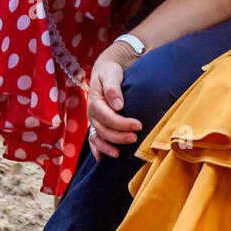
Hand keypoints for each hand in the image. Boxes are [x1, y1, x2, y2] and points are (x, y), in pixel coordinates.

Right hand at [86, 40, 141, 159]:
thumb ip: (113, 88)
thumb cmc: (110, 72)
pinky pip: (94, 140)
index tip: (138, 125)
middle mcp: (92, 113)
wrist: (106, 71)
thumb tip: (118, 105)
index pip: (108, 116)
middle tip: (136, 138)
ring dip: (108, 147)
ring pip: (98, 138)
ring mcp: (93, 120)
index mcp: (95, 101)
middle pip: (103, 130)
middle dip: (119, 136)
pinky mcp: (97, 124)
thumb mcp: (111, 74)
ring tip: (120, 154)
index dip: (122, 123)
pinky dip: (97, 149)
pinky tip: (102, 159)